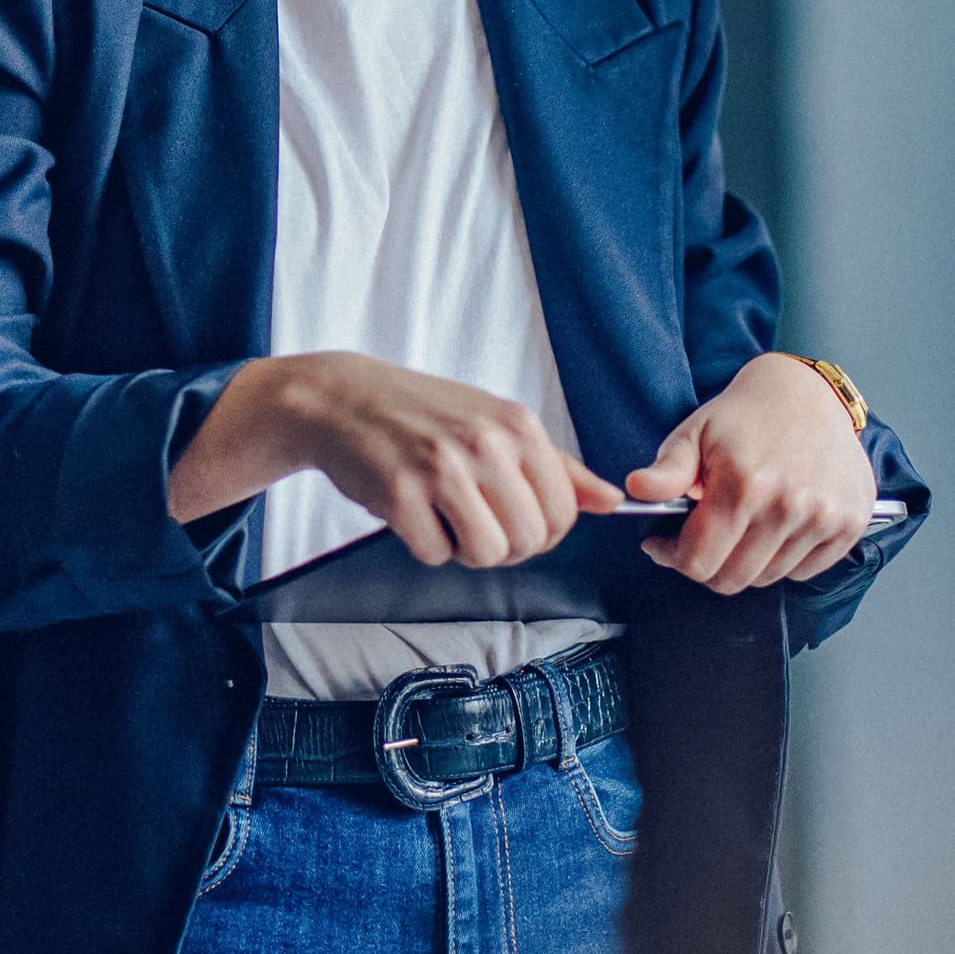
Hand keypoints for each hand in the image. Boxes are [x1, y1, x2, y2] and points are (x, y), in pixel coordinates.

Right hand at [168, 352, 621, 567]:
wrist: (343, 399)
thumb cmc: (424, 413)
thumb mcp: (496, 423)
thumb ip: (558, 466)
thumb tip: (611, 501)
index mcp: (517, 425)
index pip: (564, 512)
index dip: (542, 533)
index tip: (514, 522)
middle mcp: (485, 443)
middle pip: (528, 540)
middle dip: (503, 547)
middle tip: (472, 521)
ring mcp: (441, 467)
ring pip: (487, 554)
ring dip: (464, 550)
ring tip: (443, 516)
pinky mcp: (400, 494)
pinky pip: (434, 555)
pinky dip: (423, 544)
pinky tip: (410, 509)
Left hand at [625, 352, 875, 593]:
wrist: (808, 393)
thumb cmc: (745, 415)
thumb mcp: (695, 432)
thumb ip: (667, 470)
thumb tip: (637, 489)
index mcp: (745, 484)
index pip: (699, 562)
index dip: (673, 558)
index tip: (666, 545)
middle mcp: (789, 505)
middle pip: (733, 579)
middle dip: (707, 565)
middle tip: (702, 539)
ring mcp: (824, 517)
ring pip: (768, 578)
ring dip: (747, 563)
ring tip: (741, 526)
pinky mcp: (850, 523)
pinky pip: (805, 572)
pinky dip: (785, 561)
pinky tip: (775, 527)